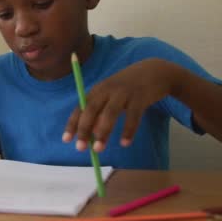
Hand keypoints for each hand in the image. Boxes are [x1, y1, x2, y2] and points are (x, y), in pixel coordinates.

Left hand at [62, 59, 183, 152]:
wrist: (155, 71)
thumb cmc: (128, 87)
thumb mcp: (112, 96)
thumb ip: (101, 113)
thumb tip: (92, 135)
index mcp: (98, 90)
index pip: (80, 107)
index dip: (73, 123)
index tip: (66, 139)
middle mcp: (107, 89)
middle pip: (91, 109)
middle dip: (84, 129)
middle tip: (80, 148)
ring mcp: (124, 92)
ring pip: (109, 113)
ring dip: (103, 132)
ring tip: (98, 149)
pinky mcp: (140, 97)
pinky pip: (133, 116)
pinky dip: (128, 130)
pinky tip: (124, 143)